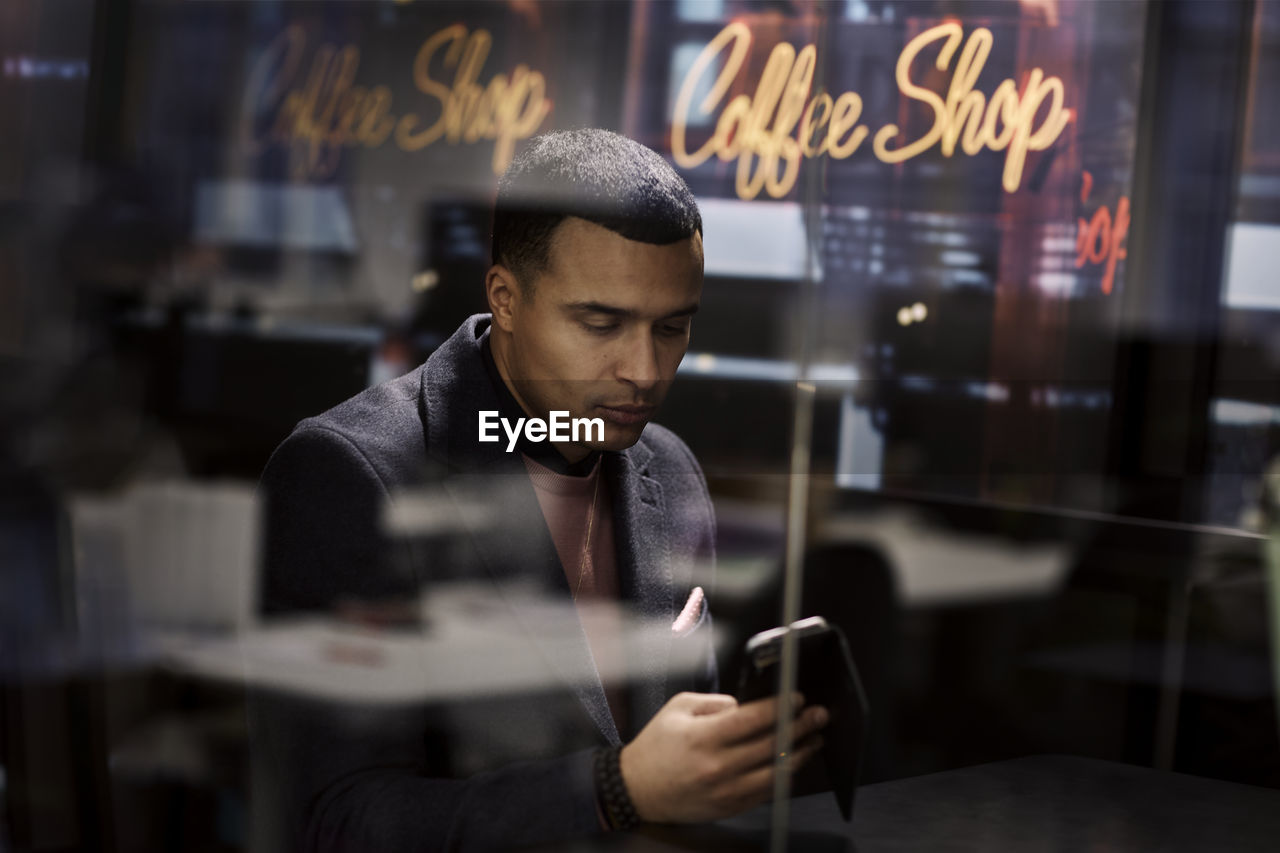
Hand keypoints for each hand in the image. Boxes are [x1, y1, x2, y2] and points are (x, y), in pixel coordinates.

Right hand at [618, 691, 827, 822]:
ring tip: (814, 740)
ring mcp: (726, 790)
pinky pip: (766, 792)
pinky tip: (793, 764)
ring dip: (800, 754)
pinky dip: (784, 777)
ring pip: (776, 773)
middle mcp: (717, 766)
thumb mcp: (679, 708)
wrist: (638, 789)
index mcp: (703, 737)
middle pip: (772, 745)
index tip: (797, 698)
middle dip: (801, 727)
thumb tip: (747, 705)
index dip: (780, 707)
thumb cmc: (657, 745)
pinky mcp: (730, 806)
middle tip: (818, 715)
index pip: (753, 719)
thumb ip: (715, 703)